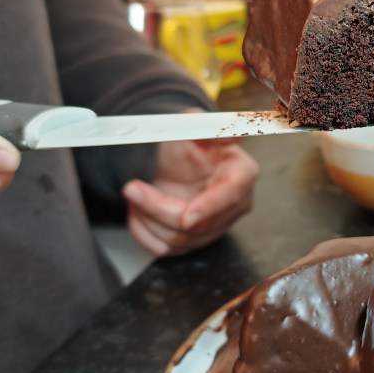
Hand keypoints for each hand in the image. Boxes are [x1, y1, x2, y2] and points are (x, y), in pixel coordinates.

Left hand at [123, 136, 258, 256]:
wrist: (164, 157)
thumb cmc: (181, 140)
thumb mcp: (191, 124)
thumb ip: (212, 129)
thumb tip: (237, 134)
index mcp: (241, 173)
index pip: (232, 196)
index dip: (209, 208)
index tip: (186, 216)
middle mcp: (234, 204)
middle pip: (200, 225)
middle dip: (160, 208)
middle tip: (132, 187)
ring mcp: (214, 226)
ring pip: (178, 240)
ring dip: (147, 217)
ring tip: (134, 192)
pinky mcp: (192, 241)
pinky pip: (164, 248)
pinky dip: (143, 230)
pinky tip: (138, 209)